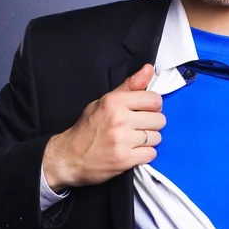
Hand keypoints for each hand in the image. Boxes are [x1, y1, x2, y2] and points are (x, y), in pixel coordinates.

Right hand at [43, 64, 164, 191]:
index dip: (153, 106)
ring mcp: (122, 140)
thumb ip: (130, 86)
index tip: (145, 111)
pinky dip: (145, 154)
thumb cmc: (88, 127)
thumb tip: (149, 69)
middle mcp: (119, 119)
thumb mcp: (105, 101)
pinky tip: (133, 151)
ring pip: (157, 137)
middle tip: (138, 127)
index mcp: (114, 102)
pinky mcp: (124, 159)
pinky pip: (152, 154)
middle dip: (152, 124)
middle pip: (159, 120)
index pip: (154, 100)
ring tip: (134, 140)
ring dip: (149, 140)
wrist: (69, 156)